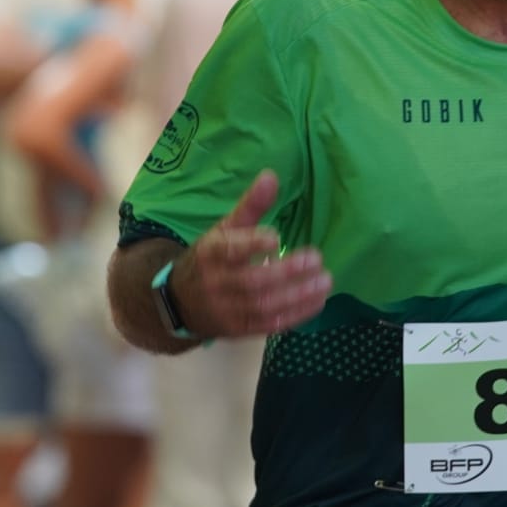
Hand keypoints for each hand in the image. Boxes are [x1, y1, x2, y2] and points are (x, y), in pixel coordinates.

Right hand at [174, 170, 331, 337]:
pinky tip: (317, 301)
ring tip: (324, 281)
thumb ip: (250, 206)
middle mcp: (217, 283)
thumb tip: (271, 176)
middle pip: (252, 282)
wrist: (181, 303)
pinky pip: (269, 325)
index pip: (229, 250)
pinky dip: (296, 314)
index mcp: (211, 253)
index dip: (252, 244)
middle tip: (317, 259)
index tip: (276, 237)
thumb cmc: (211, 259)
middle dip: (286, 272)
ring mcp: (228, 310)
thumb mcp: (224, 229)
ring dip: (298, 296)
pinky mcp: (240, 330)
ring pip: (263, 306)